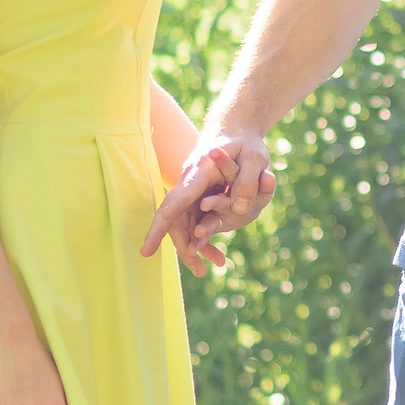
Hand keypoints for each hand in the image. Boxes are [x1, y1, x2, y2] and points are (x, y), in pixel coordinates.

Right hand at [141, 131, 277, 270]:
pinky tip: (216, 258)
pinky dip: (205, 240)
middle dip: (178, 244)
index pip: (178, 197)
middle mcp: (191, 183)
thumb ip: (249, 179)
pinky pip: (199, 224)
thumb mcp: (255, 157)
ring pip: (186, 224)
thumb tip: (242, 210)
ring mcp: (195, 193)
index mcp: (200, 170)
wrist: (237, 134)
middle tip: (189, 268)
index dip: (164, 220)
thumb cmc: (245, 143)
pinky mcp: (202, 200)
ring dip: (193, 247)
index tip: (149, 242)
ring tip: (203, 271)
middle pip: (177, 216)